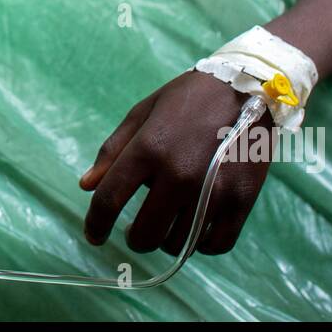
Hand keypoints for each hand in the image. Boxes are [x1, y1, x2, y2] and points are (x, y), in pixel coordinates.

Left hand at [80, 70, 271, 255]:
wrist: (245, 87)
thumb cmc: (187, 99)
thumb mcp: (142, 113)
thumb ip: (112, 151)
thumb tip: (86, 186)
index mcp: (148, 148)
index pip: (109, 199)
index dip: (95, 225)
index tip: (94, 236)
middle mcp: (179, 174)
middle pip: (145, 234)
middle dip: (135, 238)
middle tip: (137, 230)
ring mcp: (213, 191)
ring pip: (178, 244)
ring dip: (167, 240)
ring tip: (169, 223)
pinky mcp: (241, 201)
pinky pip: (214, 245)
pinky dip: (201, 245)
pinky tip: (196, 230)